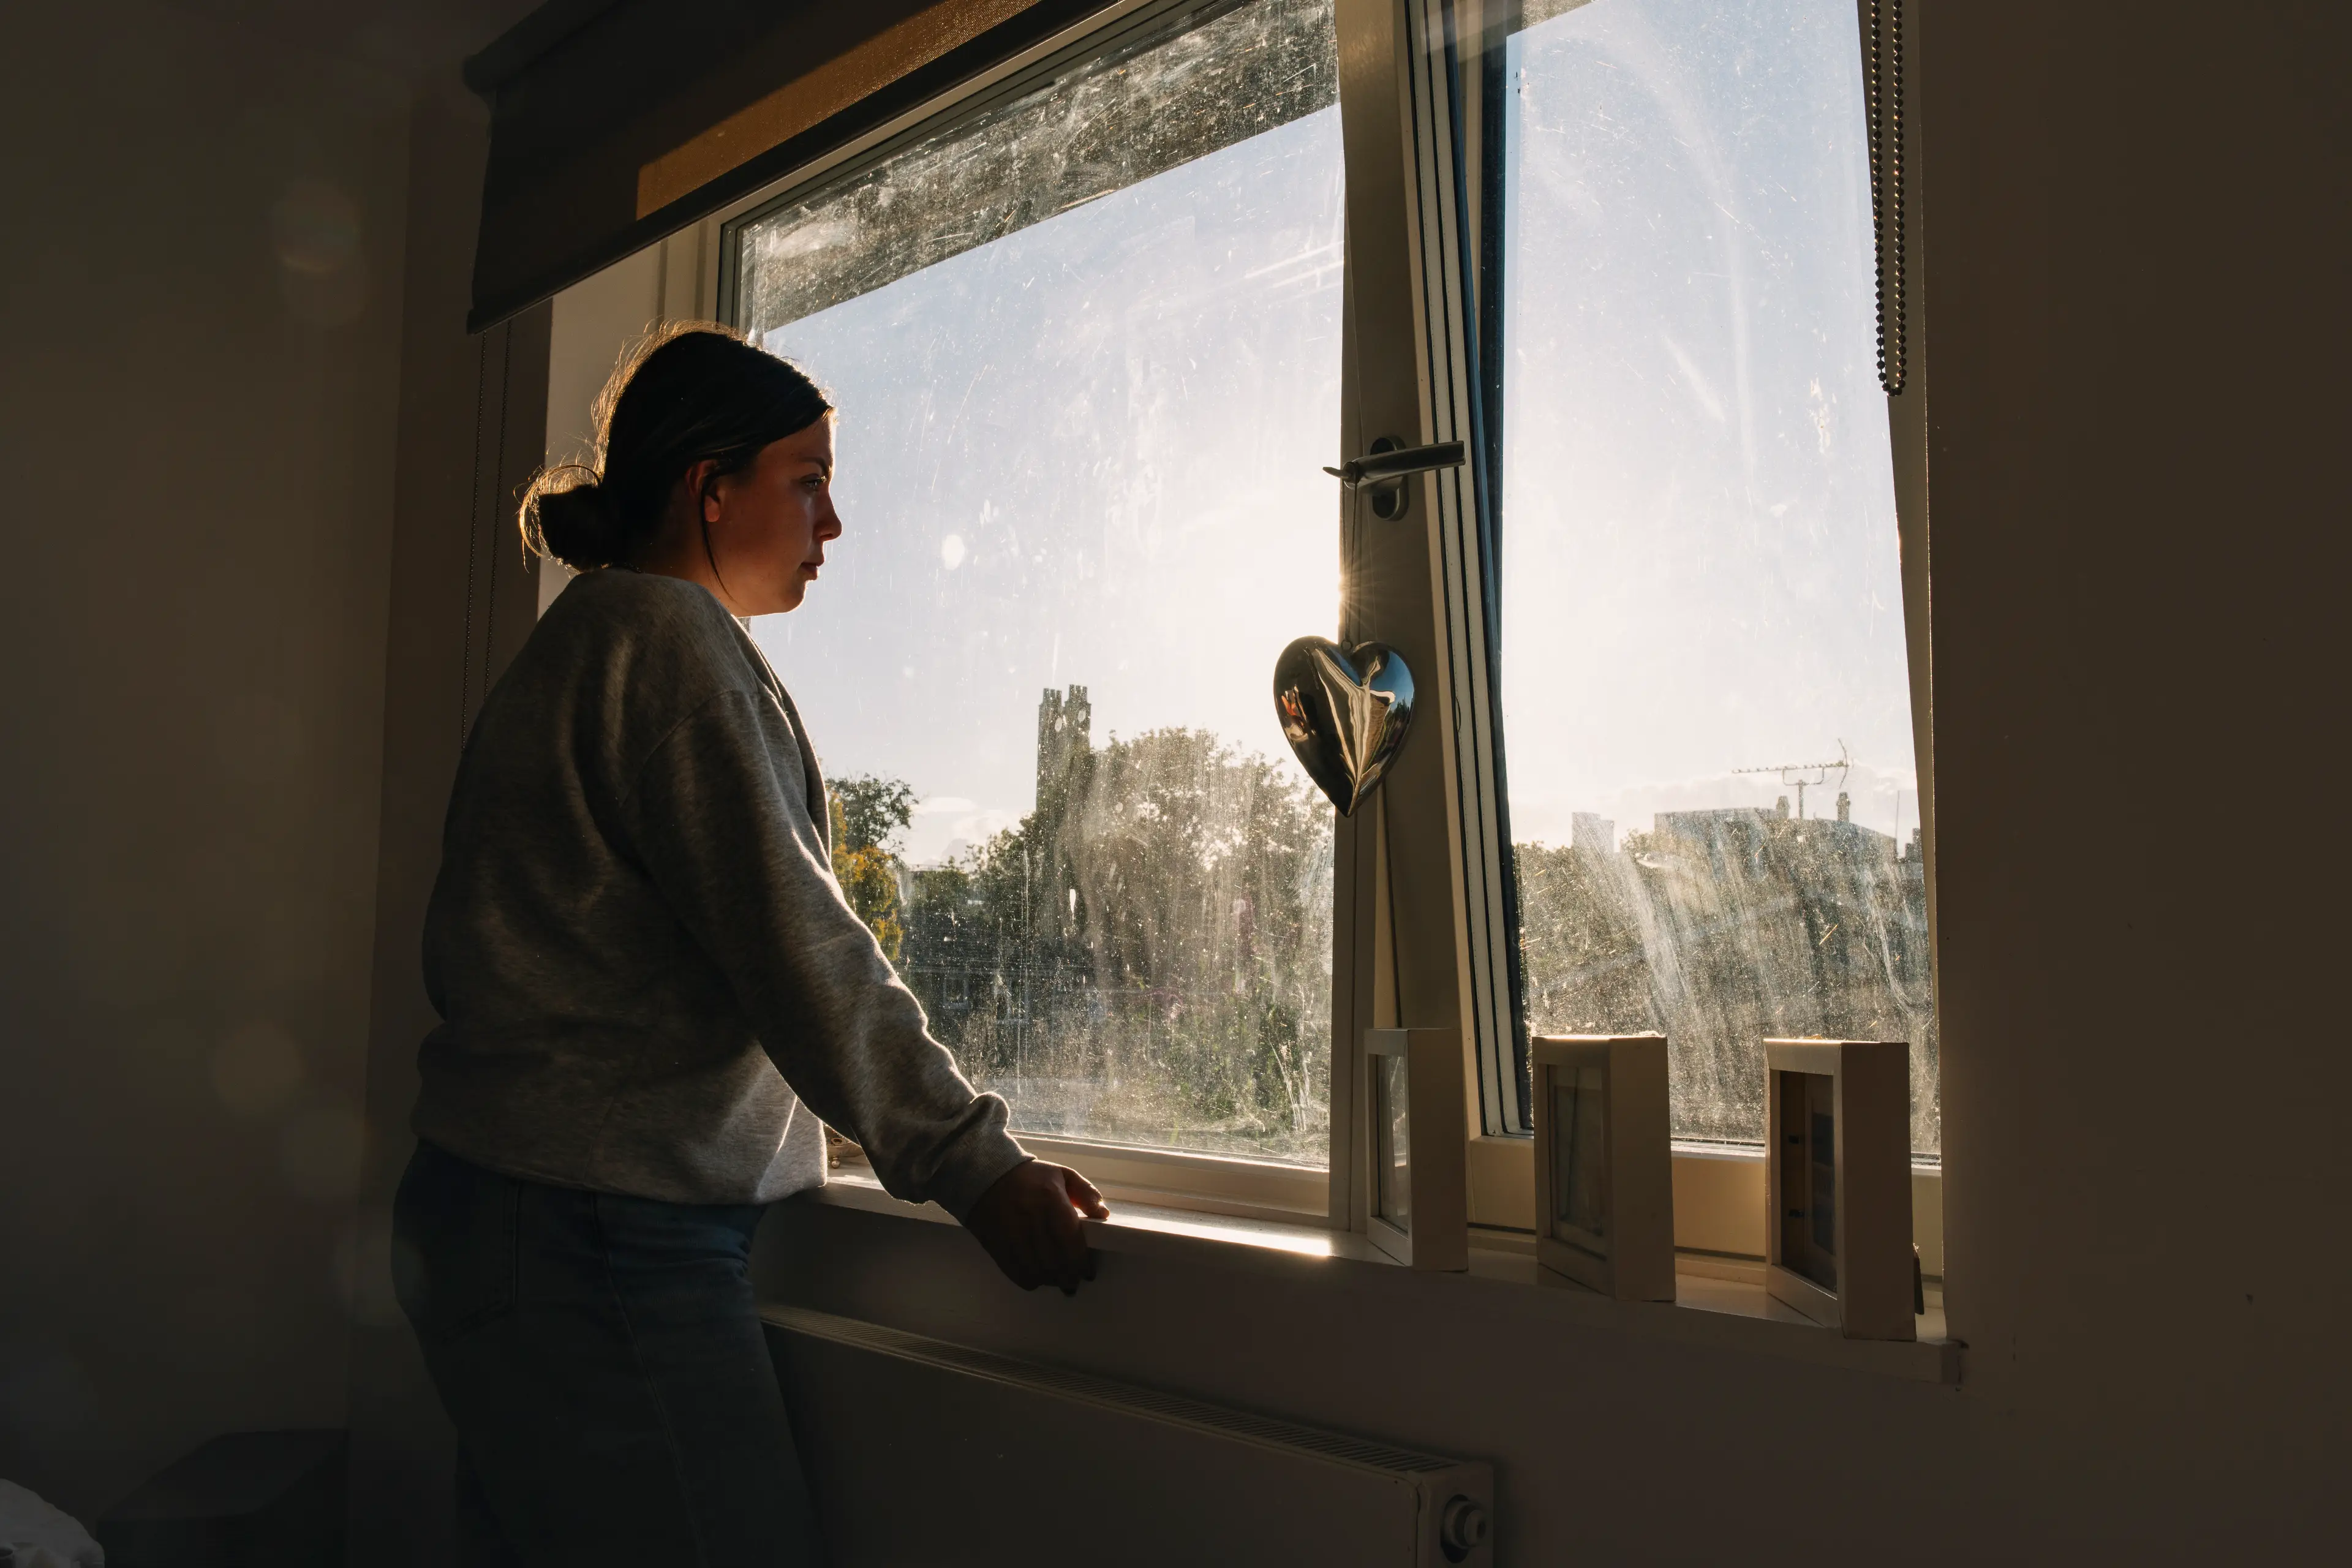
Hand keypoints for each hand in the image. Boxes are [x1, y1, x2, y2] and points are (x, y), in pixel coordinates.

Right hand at [962, 1160, 1108, 1293]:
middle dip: (1068, 1277)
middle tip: (1073, 1281)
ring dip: (1051, 1280)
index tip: (1087, 1272)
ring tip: (1057, 1280)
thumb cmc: (1030, 1176)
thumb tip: (1103, 1215)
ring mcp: (1012, 1234)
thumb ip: (1087, 1193)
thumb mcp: (1062, 1174)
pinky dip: (1030, 1280)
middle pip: (1056, 1262)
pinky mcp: (996, 1245)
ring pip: (1037, 1271)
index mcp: (1051, 1201)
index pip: (1071, 1242)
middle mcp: (1032, 1220)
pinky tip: (1037, 1278)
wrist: (985, 1173)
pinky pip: (1017, 1273)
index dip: (1082, 1263)